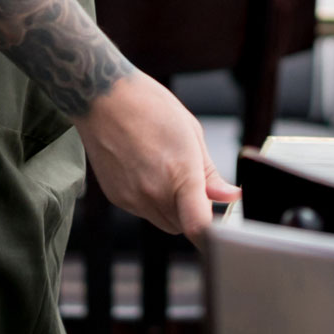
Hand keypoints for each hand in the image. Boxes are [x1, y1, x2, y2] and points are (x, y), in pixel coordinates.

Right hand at [72, 72, 237, 236]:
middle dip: (192, 212)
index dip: (211, 235)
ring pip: (162, 220)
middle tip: (194, 184)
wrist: (104, 98)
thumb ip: (210, 173)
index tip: (219, 231)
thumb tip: (229, 196)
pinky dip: (151, 200)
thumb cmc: (151, 107)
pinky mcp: (116, 198)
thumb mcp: (192, 134)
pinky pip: (142, 211)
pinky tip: (148, 171)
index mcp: (180, 175)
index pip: (198, 226)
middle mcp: (153, 193)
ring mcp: (132, 198)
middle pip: (182, 226)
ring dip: (171, 207)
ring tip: (167, 170)